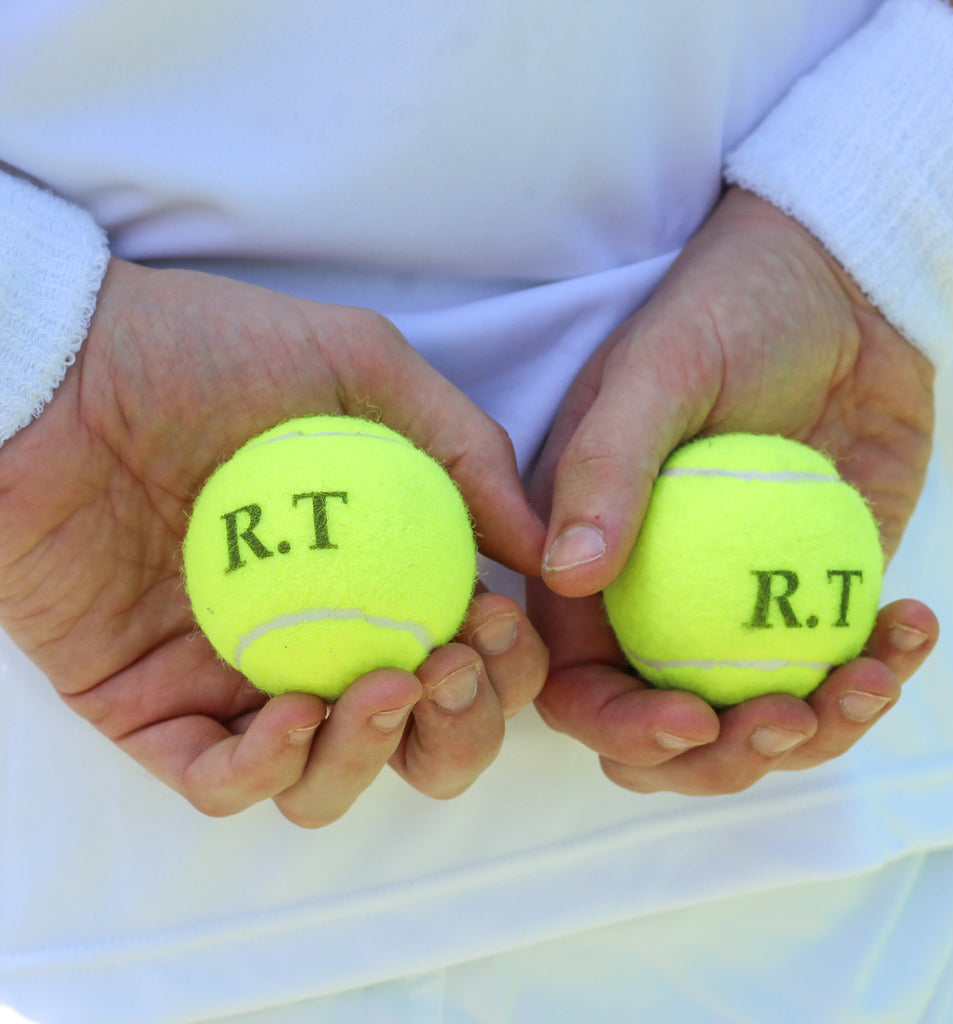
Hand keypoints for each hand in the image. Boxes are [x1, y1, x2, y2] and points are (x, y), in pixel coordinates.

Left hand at [0, 258, 547, 825]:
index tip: (493, 622)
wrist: (58, 365)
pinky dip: (269, 768)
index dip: (505, 668)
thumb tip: (541, 549)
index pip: (467, 657)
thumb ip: (465, 448)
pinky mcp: (151, 708)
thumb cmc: (208, 353)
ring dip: (374, 757)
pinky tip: (293, 711)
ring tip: (379, 687)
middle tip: (447, 669)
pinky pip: (218, 782)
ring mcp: (235, 680)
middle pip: (416, 743)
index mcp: (374, 576)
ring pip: (326, 783)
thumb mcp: (363, 366)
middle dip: (462, 733)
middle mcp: (316, 639)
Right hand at [528, 187, 937, 794]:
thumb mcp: (657, 374)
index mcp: (591, 560)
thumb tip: (567, 577)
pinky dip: (879, 674)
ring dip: (817, 731)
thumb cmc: (727, 310)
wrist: (843, 286)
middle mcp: (655, 598)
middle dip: (722, 758)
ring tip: (870, 676)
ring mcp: (738, 604)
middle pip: (665, 729)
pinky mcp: (815, 595)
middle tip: (789, 718)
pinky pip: (838, 669)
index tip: (692, 719)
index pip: (576, 678)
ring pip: (757, 718)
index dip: (619, 724)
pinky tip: (908, 627)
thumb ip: (605, 468)